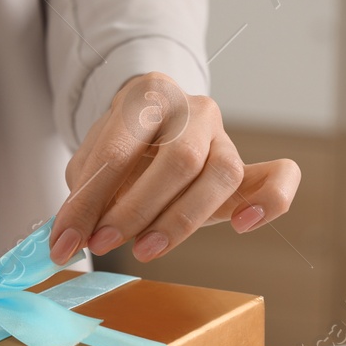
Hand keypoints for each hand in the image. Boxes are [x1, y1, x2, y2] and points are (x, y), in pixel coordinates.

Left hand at [48, 72, 300, 263]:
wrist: (151, 128)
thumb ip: (85, 195)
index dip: (89, 200)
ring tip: (145, 250)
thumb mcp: (91, 163)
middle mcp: (193, 108)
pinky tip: (243, 225)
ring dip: (181, 219)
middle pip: (179, 159)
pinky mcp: (247, 166)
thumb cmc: (121, 148)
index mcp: (148, 94)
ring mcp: (224, 136)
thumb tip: (69, 239)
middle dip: (135, 209)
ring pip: (222, 172)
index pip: (119, 149)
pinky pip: (280, 176)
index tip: (66, 241)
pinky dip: (271, 202)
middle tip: (103, 242)